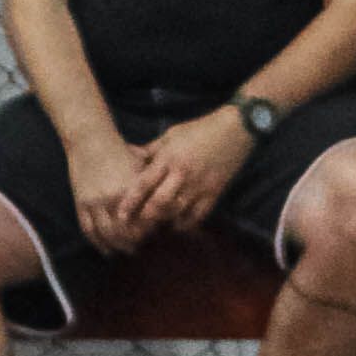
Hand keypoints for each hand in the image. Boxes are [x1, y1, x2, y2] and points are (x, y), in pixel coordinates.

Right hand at [68, 127, 161, 257]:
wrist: (90, 139)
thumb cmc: (121, 151)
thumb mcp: (142, 166)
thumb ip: (154, 185)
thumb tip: (172, 203)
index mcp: (131, 188)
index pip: (144, 221)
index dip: (150, 233)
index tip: (156, 237)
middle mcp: (113, 198)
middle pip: (125, 232)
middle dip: (134, 244)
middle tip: (141, 248)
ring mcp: (95, 201)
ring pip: (106, 234)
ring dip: (117, 246)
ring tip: (124, 251)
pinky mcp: (81, 203)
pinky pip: (88, 229)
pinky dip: (97, 243)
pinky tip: (106, 250)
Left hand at [130, 109, 250, 235]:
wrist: (235, 129)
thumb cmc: (199, 130)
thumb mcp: (171, 135)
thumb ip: (151, 150)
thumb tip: (129, 156)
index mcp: (169, 158)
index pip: (144, 184)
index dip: (130, 202)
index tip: (120, 215)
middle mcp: (182, 174)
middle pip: (159, 203)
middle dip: (145, 217)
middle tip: (136, 225)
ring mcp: (200, 186)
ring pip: (177, 212)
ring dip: (163, 221)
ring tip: (153, 226)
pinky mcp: (214, 193)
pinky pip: (197, 216)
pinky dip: (185, 223)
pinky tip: (176, 224)